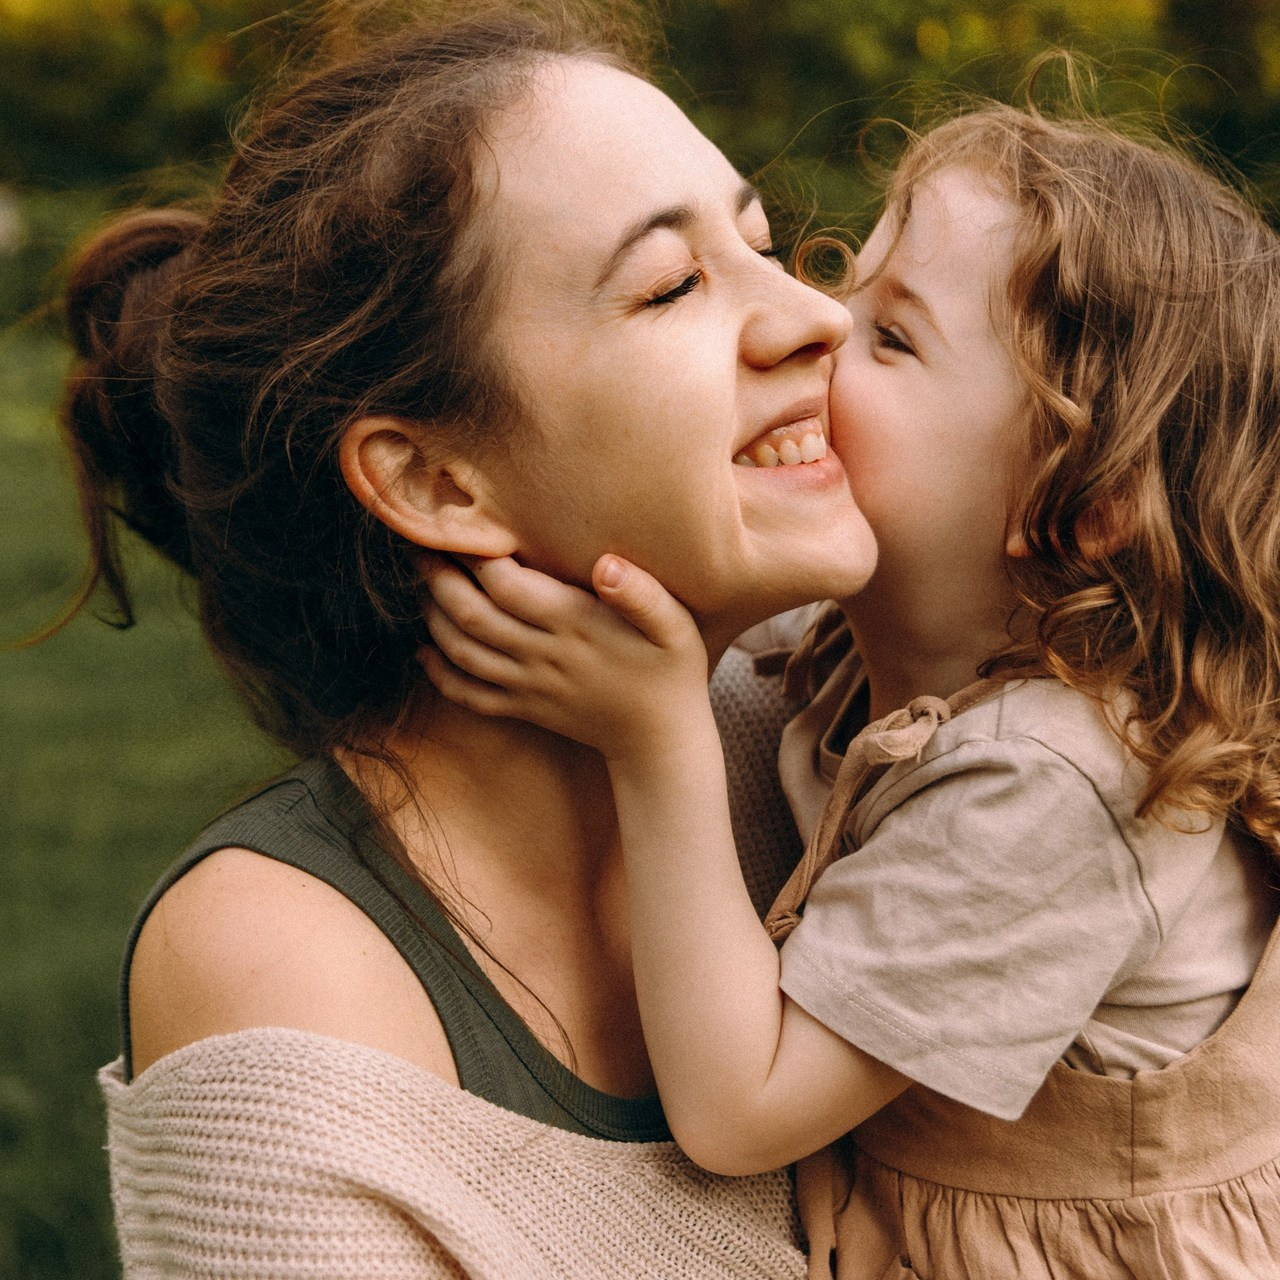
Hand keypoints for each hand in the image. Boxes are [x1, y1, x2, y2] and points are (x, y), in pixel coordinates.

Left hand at [418, 553, 709, 760]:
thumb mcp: (674, 626)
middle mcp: (544, 656)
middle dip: (439, 579)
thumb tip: (607, 564)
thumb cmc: (671, 669)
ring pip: (463, 652)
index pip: (508, 585)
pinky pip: (470, 695)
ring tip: (418, 586)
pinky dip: (440, 675)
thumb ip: (642, 593)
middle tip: (419, 547)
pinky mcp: (524, 708)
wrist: (661, 739)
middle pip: (472, 616)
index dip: (477, 555)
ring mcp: (529, 686)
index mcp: (575, 626)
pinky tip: (423, 652)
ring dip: (432, 618)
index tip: (460, 524)